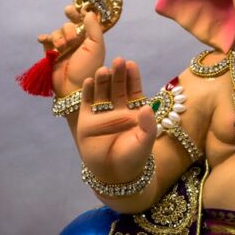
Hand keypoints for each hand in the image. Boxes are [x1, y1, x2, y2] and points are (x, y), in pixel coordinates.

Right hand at [37, 7, 104, 96]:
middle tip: (68, 24)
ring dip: (59, 36)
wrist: (73, 87)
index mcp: (89, 40)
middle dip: (68, 27)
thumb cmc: (88, 68)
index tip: (72, 9)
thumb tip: (89, 12)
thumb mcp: (96, 47)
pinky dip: (44, 38)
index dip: (77, 13)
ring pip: (57, 32)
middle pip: (69, 25)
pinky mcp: (51, 54)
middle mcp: (77, 42)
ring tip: (63, 48)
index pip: (83, 21)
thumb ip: (94, 28)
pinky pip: (46, 40)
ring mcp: (63, 48)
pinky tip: (43, 40)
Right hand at [77, 58, 155, 183]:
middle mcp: (118, 109)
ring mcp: (102, 113)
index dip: (132, 77)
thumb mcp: (145, 141)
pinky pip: (87, 103)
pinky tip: (90, 82)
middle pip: (117, 87)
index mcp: (134, 111)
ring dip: (103, 80)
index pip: (133, 90)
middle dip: (118, 74)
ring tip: (103, 70)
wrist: (115, 173)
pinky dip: (88, 92)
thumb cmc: (134, 158)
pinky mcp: (87, 120)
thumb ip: (148, 125)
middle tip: (118, 61)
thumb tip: (147, 107)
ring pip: (102, 92)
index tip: (132, 64)